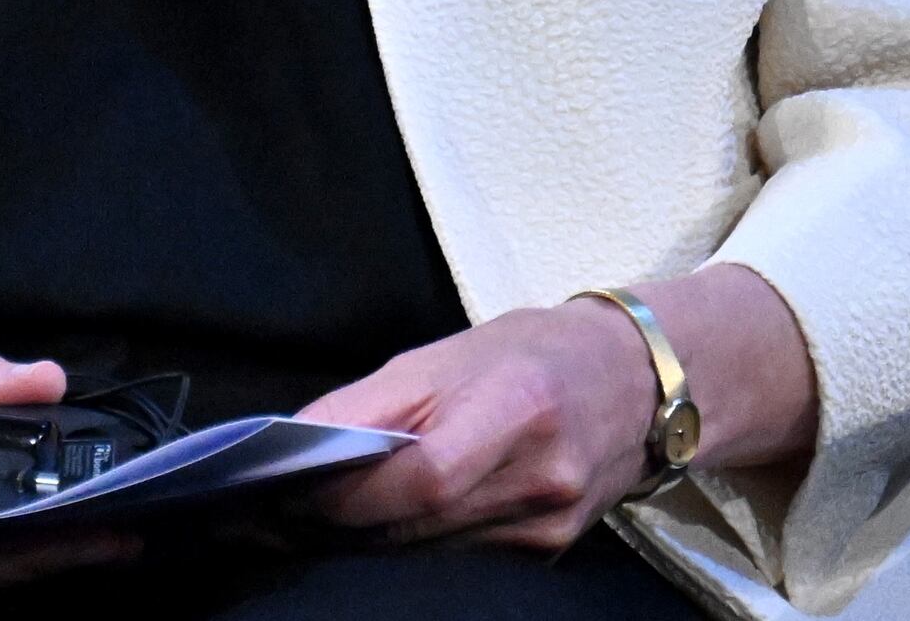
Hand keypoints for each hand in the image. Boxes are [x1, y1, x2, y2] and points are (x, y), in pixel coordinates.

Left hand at [301, 267, 815, 551]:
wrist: (640, 383)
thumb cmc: (537, 352)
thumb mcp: (450, 350)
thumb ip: (374, 400)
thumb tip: (296, 441)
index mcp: (517, 407)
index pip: (419, 475)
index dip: (344, 493)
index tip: (278, 490)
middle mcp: (541, 478)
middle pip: (415, 526)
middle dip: (333, 524)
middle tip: (269, 514)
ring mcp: (549, 526)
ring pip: (427, 552)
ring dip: (359, 541)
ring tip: (304, 521)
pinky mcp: (548, 553)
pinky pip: (457, 559)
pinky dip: (406, 546)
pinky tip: (371, 529)